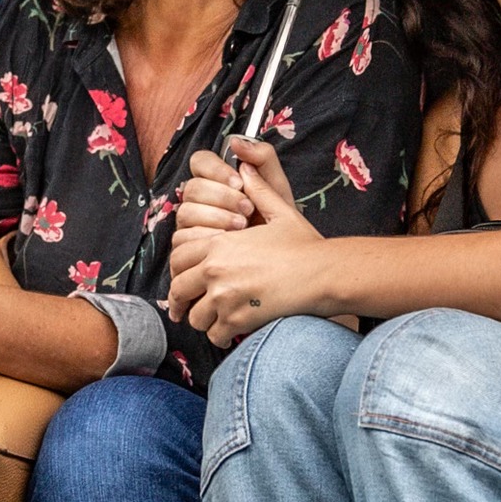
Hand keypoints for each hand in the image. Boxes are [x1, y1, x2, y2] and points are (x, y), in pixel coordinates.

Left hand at [167, 152, 331, 346]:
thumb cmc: (306, 245)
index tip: (181, 283)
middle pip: (179, 291)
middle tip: (184, 311)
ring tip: (213, 322)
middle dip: (180, 303)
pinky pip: (216, 334)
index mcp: (219, 244)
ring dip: (203, 320)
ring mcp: (225, 297)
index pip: (178, 259)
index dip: (177, 273)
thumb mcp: (281, 211)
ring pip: (196, 317)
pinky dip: (221, 335)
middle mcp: (215, 270)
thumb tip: (246, 166)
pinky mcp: (238, 320)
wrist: (324, 274)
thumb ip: (258, 190)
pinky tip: (230, 332)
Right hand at [176, 138, 301, 234]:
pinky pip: (183, 237)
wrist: (277, 253)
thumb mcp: (275, 185)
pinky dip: (206, 237)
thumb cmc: (275, 217)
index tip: (239, 183)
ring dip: (216, 218)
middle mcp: (198, 198)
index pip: (199, 161)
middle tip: (247, 209)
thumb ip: (261, 156)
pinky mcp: (186, 244)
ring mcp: (190, 221)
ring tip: (242, 227)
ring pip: (186, 212)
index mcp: (216, 178)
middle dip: (222, 198)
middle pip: (193, 188)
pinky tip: (226, 241)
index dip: (216, 170)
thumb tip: (236, 141)